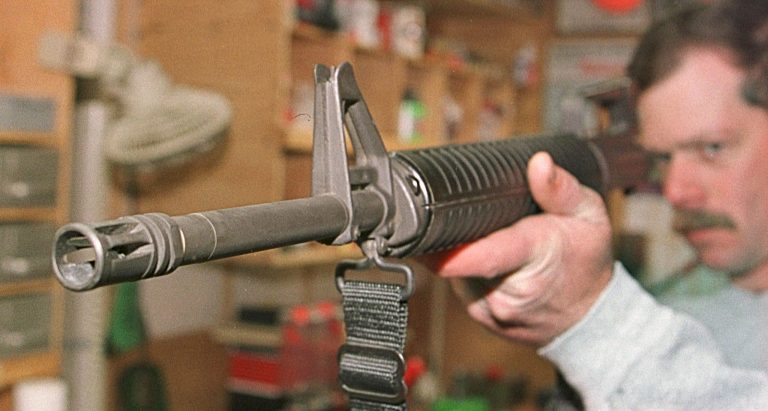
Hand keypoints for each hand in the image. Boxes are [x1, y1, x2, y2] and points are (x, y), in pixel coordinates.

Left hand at [423, 152, 614, 345]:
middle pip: (460, 254)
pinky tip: (492, 264)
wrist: (590, 316)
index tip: (421, 230)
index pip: (482, 255)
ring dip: (464, 252)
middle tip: (481, 218)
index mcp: (534, 257)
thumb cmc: (586, 260)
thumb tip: (539, 163)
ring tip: (494, 242)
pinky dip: (468, 271)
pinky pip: (461, 284)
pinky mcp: (481, 318)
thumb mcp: (588, 215)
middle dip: (461, 232)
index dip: (447, 246)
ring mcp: (492, 310)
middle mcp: (509, 292)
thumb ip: (561, 188)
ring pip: (455, 269)